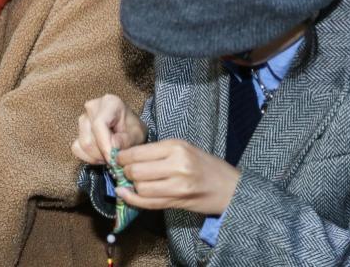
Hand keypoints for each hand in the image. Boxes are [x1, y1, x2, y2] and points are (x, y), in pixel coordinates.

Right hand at [71, 94, 146, 164]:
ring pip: (83, 145)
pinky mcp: (78, 130)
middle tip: (116, 158)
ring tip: (111, 155)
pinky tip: (101, 154)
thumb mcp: (137, 135)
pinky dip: (89, 157)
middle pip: (89, 138)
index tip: (113, 159)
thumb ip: (126, 140)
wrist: (129, 130)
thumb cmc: (133, 130)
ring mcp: (83, 118)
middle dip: (103, 154)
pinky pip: (77, 148)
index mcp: (109, 103)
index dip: (104, 145)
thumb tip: (113, 146)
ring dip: (97, 156)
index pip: (99, 124)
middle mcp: (92, 107)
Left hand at [115, 139, 239, 214]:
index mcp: (176, 147)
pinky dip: (133, 200)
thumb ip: (158, 151)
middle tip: (124, 171)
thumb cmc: (206, 166)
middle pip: (136, 171)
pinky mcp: (178, 202)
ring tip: (131, 182)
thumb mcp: (184, 149)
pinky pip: (148, 203)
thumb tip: (127, 155)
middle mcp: (176, 165)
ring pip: (140, 188)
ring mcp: (178, 185)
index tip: (118, 158)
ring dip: (131, 186)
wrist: (231, 188)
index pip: (138, 152)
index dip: (122, 157)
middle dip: (125, 172)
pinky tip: (126, 194)